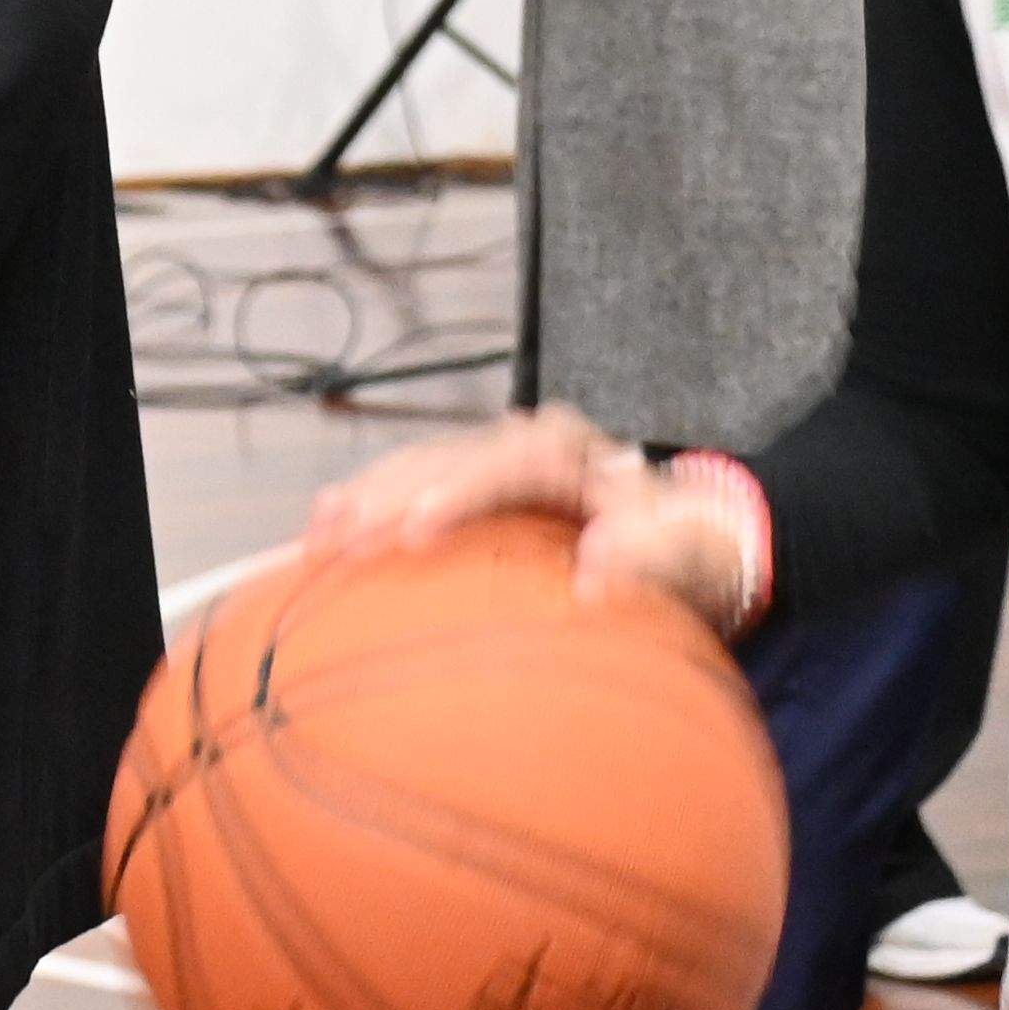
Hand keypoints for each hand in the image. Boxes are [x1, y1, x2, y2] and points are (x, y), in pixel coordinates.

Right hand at [304, 405, 747, 618]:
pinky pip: (417, 486)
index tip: (414, 529)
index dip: (454, 492)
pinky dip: (374, 506)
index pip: (504, 462)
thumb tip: (598, 568)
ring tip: (316, 533)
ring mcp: (496, 458)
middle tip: (336, 535)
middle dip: (386, 494)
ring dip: (366, 499)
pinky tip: (329, 532)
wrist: (692, 537)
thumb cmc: (690, 551)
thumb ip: (654, 558)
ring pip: (419, 466)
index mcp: (571, 448)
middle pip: (443, 458)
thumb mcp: (690, 557)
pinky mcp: (478, 484)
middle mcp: (524, 440)